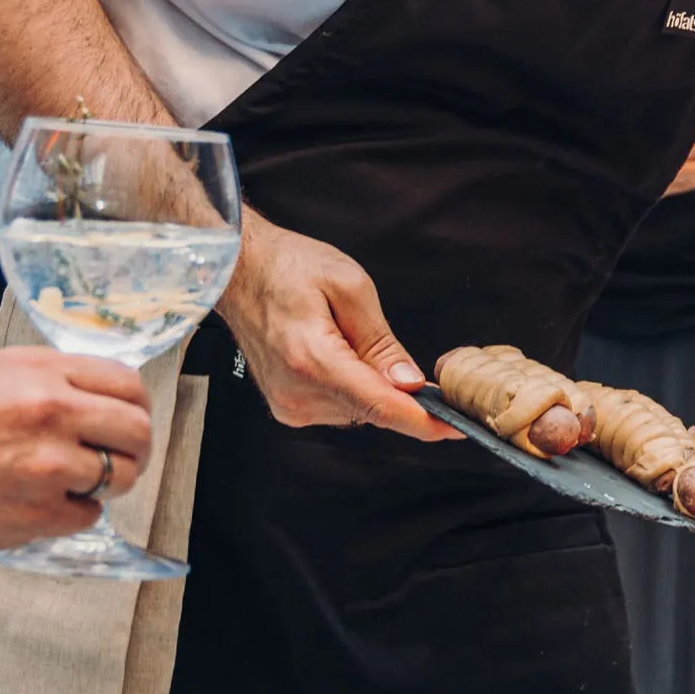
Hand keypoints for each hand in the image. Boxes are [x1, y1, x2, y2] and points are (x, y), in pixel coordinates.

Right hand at [0, 348, 153, 552]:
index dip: (133, 405)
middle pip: (138, 433)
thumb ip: (39, 378)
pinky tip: (39, 504)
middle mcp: (51, 414)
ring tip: (69, 482)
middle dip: (132, 447)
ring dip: (103, 484)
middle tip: (112, 457)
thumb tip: (83, 391)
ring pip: (120, 479)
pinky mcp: (34, 516)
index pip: (128, 384)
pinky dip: (71, 513)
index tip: (123, 418)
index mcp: (39, 373)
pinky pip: (87, 516)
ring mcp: (47, 468)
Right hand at [223, 210, 449, 438]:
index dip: (424, 420)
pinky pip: (338, 406)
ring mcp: (288, 404)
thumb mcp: (349, 286)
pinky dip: (351, 387)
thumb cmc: (287, 267)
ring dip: (371, 386)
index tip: (456, 427)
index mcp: (312, 360)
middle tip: (408, 362)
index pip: (380, 406)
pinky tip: (338, 354)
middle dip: (400, 393)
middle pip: (372, 410)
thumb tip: (410, 382)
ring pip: (357, 410)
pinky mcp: (286, 407)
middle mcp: (296, 392)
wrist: (239, 270)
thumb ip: (382, 341)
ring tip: (350, 339)